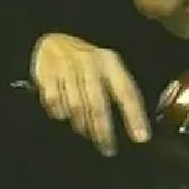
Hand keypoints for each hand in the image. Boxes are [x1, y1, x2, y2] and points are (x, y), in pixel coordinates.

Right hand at [31, 33, 150, 155]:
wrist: (54, 40)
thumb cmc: (88, 63)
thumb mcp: (108, 68)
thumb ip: (120, 92)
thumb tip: (135, 128)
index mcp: (110, 62)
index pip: (126, 92)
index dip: (134, 117)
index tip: (141, 138)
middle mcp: (90, 63)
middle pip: (98, 104)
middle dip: (104, 131)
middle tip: (108, 149)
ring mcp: (67, 68)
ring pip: (76, 107)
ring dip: (82, 125)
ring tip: (87, 133)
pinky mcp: (47, 74)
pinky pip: (55, 102)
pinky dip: (60, 113)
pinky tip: (65, 116)